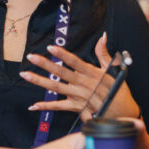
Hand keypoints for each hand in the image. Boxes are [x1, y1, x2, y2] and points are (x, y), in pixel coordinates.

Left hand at [20, 33, 138, 120]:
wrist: (122, 112)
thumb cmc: (118, 89)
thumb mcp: (113, 69)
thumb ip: (104, 52)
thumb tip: (102, 36)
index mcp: (91, 73)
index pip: (74, 61)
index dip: (62, 55)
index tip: (50, 47)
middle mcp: (83, 84)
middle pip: (61, 73)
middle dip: (45, 64)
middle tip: (31, 56)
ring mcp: (78, 96)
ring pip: (56, 88)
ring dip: (40, 81)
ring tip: (25, 74)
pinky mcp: (76, 107)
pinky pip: (59, 107)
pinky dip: (46, 106)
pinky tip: (33, 105)